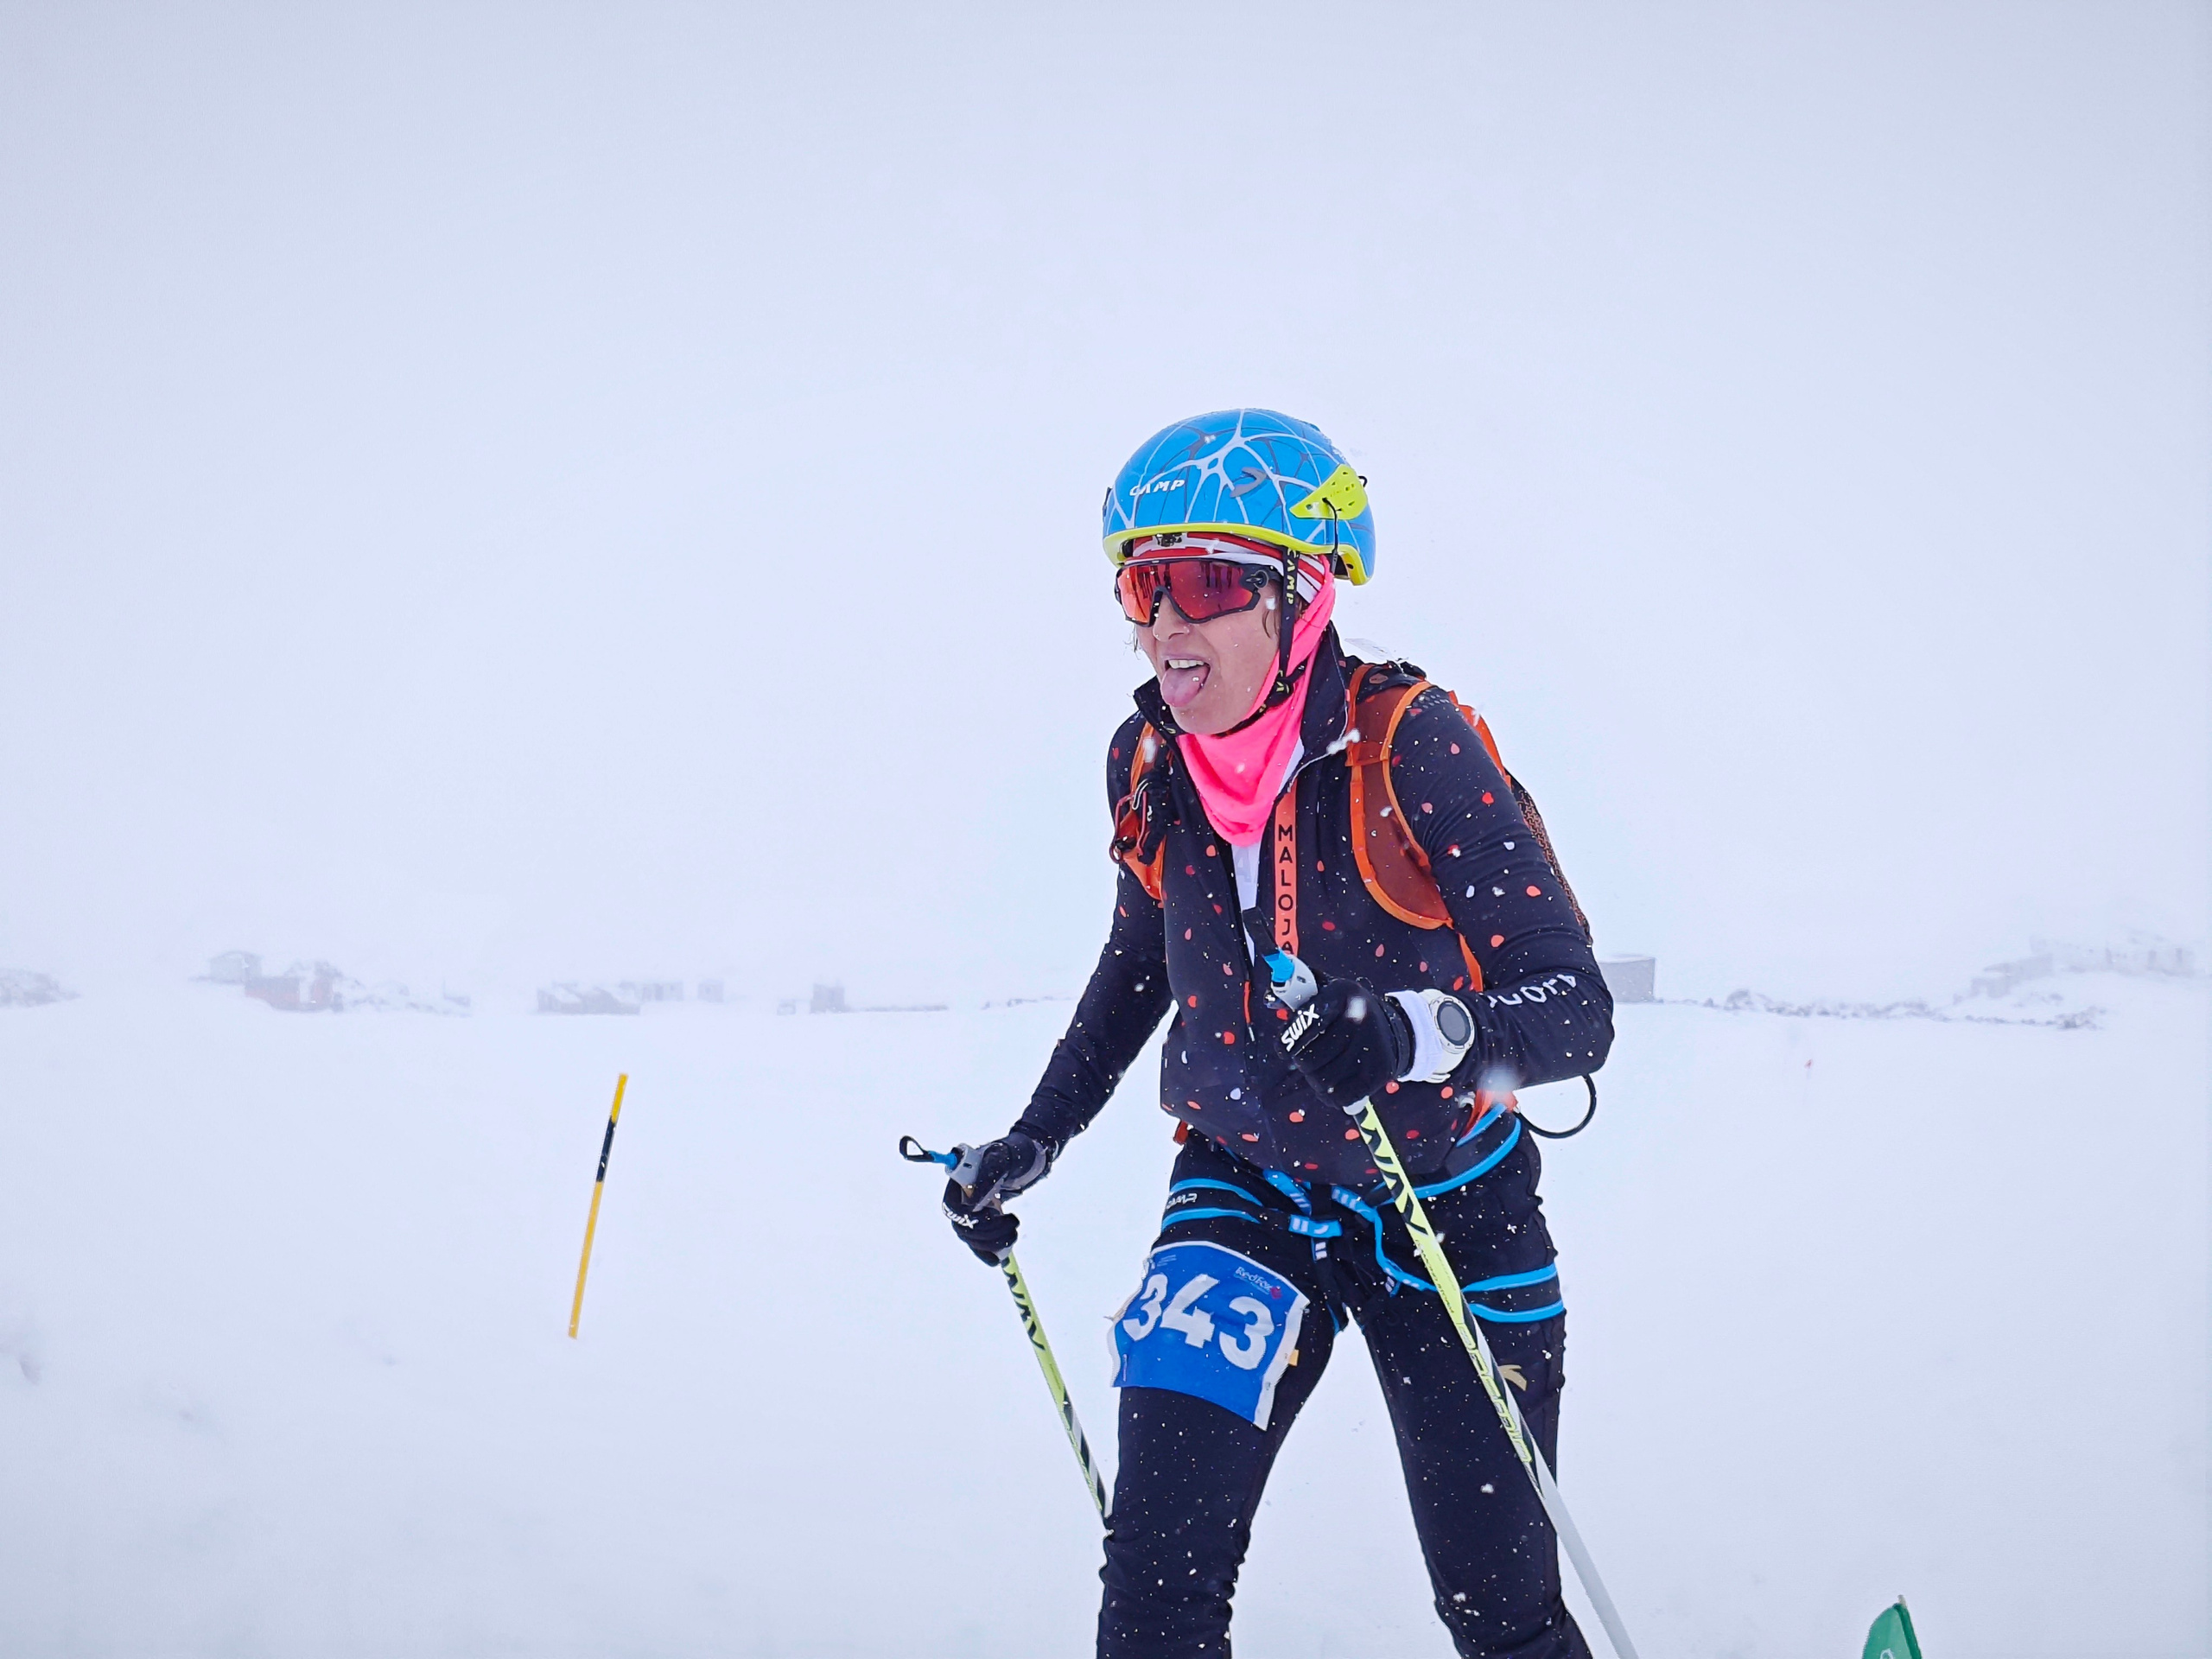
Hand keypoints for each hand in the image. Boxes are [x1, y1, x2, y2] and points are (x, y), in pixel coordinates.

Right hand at [941, 1129, 1055, 1263]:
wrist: (1026, 1158)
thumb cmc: (1012, 1153)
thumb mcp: (1002, 1159)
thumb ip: (987, 1175)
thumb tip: (973, 1203)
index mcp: (959, 1181)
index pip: (952, 1207)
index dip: (967, 1218)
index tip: (990, 1215)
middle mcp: (961, 1198)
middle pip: (962, 1227)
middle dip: (986, 1232)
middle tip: (1013, 1222)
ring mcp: (972, 1211)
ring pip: (971, 1238)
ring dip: (992, 1242)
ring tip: (1014, 1231)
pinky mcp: (984, 1221)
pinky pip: (979, 1244)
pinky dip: (987, 1254)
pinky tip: (999, 1259)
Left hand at [1279, 975, 1413, 1108]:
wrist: (1390, 1032)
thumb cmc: (1344, 1013)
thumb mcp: (1325, 994)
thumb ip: (1298, 997)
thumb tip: (1272, 1002)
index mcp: (1343, 992)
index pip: (1308, 1019)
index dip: (1289, 1039)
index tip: (1282, 1049)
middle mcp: (1360, 1017)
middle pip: (1309, 1058)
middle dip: (1300, 1062)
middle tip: (1303, 1059)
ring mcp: (1372, 1047)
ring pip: (1322, 1081)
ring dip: (1313, 1079)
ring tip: (1318, 1070)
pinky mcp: (1378, 1073)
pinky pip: (1340, 1098)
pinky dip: (1328, 1096)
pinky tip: (1331, 1084)